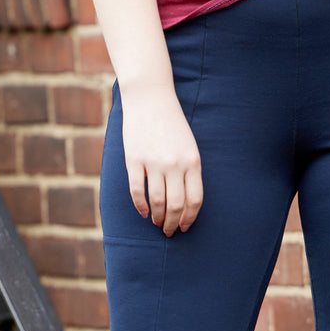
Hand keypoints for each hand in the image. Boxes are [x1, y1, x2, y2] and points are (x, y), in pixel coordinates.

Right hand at [121, 85, 202, 235]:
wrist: (151, 98)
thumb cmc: (172, 124)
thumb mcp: (189, 145)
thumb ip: (189, 171)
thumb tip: (186, 202)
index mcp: (192, 161)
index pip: (195, 199)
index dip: (190, 218)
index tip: (184, 227)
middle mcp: (175, 164)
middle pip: (176, 205)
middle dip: (172, 224)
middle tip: (169, 232)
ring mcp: (154, 162)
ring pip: (157, 202)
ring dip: (157, 218)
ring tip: (157, 224)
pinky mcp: (134, 160)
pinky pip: (138, 191)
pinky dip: (141, 206)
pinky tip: (144, 212)